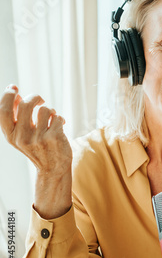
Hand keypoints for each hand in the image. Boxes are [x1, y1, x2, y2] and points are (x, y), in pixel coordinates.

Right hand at [0, 85, 72, 217]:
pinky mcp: (54, 137)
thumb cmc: (38, 149)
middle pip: (26, 105)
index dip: (7, 96)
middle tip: (40, 100)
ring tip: (51, 119)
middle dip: (35, 97)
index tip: (13, 88)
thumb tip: (16, 96)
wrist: (53, 169)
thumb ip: (17, 118)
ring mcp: (39, 138)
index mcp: (11, 136)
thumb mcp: (22, 136)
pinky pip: (57, 117)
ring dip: (50, 111)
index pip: (3, 111)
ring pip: (45, 109)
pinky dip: (60, 119)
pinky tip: (59, 126)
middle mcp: (23, 137)